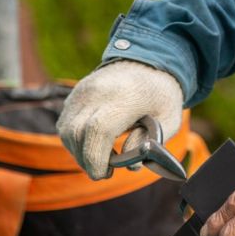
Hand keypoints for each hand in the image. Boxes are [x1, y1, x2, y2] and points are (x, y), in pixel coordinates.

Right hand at [58, 60, 182, 179]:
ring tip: (102, 157)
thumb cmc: (161, 94)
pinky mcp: (74, 95)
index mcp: (124, 95)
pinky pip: (65, 124)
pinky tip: (94, 144)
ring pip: (67, 130)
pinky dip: (75, 141)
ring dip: (80, 152)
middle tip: (105, 171)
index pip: (98, 129)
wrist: (147, 61)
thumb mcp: (169, 120)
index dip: (97, 158)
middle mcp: (97, 91)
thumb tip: (130, 164)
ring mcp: (82, 91)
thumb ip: (151, 144)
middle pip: (77, 132)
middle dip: (87, 160)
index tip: (105, 174)